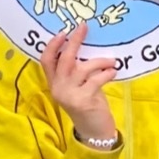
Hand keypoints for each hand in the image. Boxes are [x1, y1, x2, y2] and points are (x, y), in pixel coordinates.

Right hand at [40, 25, 119, 145]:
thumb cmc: (88, 104)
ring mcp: (69, 95)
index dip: (52, 45)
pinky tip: (113, 72)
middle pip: (63, 60)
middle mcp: (58, 88)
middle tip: (84, 27)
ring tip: (112, 61)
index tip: (63, 32)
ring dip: (99, 61)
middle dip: (74, 41)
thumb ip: (77, 70)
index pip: (45, 61)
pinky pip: (95, 80)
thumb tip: (87, 46)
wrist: (93, 131)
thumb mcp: (78, 85)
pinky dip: (106, 73)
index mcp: (54, 82)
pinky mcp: (82, 101)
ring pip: (81, 68)